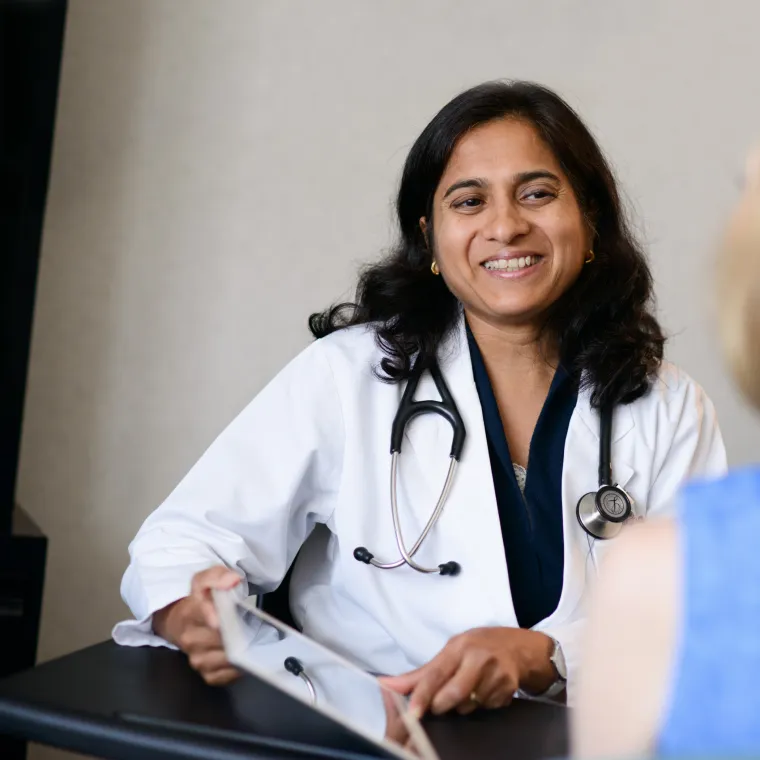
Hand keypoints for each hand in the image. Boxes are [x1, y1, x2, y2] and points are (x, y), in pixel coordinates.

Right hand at [152, 565, 241, 685]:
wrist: (182, 621)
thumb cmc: (201, 600)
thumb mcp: (205, 579)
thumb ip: (217, 575)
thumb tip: (232, 579)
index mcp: (190, 613)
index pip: (204, 614)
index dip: (216, 616)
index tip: (222, 619)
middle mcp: (190, 639)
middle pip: (220, 639)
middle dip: (237, 632)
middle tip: (249, 625)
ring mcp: (197, 659)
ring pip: (225, 658)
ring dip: (240, 650)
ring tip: (249, 639)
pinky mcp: (207, 674)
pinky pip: (226, 676)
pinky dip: (237, 668)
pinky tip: (242, 656)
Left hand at [381, 627, 554, 716]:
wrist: (515, 646)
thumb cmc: (475, 648)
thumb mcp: (449, 653)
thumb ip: (419, 674)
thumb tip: (386, 684)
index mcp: (458, 647)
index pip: (435, 674)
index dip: (422, 695)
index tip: (412, 713)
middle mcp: (477, 658)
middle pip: (454, 694)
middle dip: (442, 705)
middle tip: (440, 704)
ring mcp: (496, 673)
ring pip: (470, 706)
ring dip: (463, 706)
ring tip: (467, 689)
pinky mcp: (509, 688)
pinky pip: (487, 708)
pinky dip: (481, 705)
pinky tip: (484, 690)